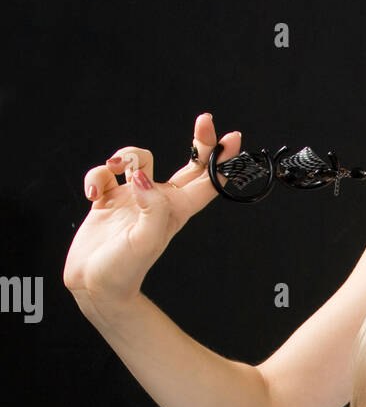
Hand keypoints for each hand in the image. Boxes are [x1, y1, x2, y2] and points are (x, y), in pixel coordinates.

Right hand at [64, 113, 242, 312]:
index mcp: (175, 211)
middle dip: (197, 141)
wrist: (94, 287)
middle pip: (187, 165)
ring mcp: (133, 200)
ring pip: (139, 160)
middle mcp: (158, 202)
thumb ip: (152, 208)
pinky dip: (95, 176)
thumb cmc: (123, 271)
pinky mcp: (109, 200)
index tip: (232, 136)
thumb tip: (143, 178)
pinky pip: (105, 175)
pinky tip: (92, 194)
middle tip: (203, 120)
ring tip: (114, 170)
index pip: (206, 181)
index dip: (221, 159)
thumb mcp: (145, 241)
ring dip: (126, 155)